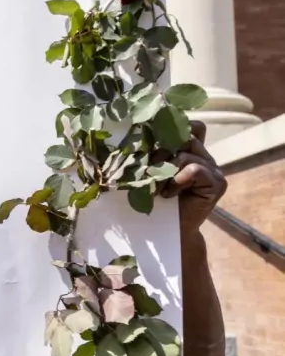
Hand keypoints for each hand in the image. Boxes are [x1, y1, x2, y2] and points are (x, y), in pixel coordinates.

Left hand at [159, 121, 226, 235]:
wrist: (171, 230)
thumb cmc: (157, 200)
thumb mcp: (153, 172)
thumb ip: (154, 154)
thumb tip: (137, 134)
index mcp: (191, 150)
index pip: (189, 125)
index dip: (172, 127)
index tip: (151, 139)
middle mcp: (205, 156)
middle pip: (184, 137)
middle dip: (160, 152)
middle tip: (149, 172)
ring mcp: (214, 169)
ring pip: (185, 154)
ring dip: (165, 171)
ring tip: (159, 188)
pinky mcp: (217, 183)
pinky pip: (194, 169)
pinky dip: (177, 180)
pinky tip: (170, 193)